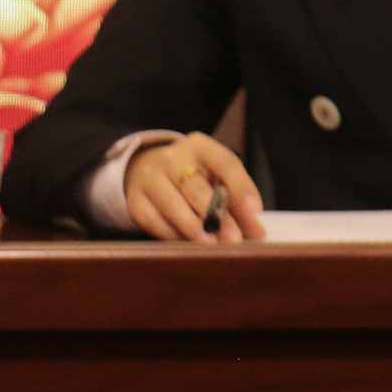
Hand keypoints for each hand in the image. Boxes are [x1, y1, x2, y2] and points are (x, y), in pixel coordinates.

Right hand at [123, 134, 263, 242]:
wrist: (147, 169)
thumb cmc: (193, 176)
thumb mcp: (216, 178)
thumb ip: (237, 202)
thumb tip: (257, 232)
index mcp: (200, 147)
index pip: (225, 162)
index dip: (241, 187)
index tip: (255, 210)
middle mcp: (172, 158)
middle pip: (196, 187)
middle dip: (217, 216)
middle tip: (233, 239)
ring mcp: (150, 178)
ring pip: (172, 205)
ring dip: (194, 228)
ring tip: (211, 244)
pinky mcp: (135, 200)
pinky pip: (154, 221)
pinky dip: (172, 234)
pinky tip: (187, 244)